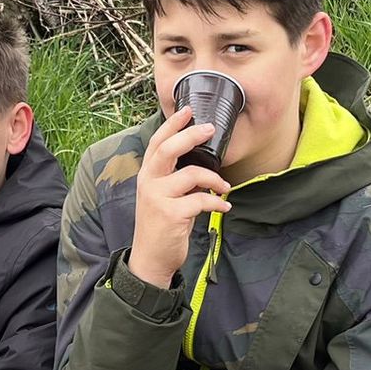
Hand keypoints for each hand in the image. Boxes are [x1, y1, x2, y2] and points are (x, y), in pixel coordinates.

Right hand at [127, 107, 231, 287]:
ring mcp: (158, 198)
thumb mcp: (162, 198)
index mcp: (146, 175)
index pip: (157, 143)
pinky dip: (217, 202)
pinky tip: (224, 206)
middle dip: (192, 134)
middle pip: (169, 149)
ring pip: (192, 174)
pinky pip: (202, 199)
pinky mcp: (171, 214)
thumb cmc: (160, 227)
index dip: (172, 124)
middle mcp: (148, 183)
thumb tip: (203, 164)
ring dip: (214, 178)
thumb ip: (175, 179)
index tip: (188, 110)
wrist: (150, 259)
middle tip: (210, 128)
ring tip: (224, 186)